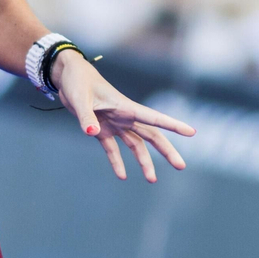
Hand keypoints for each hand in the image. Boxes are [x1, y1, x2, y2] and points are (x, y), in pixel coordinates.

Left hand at [52, 51, 195, 182]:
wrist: (67, 76)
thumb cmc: (77, 82)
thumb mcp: (80, 99)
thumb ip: (87, 117)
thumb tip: (92, 133)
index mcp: (125, 107)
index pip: (154, 118)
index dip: (173, 126)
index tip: (191, 132)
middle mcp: (125, 116)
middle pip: (151, 135)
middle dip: (166, 151)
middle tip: (181, 166)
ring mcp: (115, 123)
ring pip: (136, 145)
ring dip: (144, 161)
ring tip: (151, 180)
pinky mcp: (102, 129)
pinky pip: (113, 149)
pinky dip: (117, 162)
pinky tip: (121, 175)